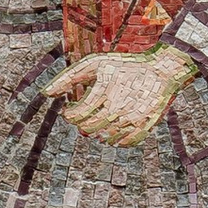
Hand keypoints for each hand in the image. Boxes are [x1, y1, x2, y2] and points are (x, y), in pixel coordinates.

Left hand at [47, 45, 195, 146]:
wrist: (161, 70)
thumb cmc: (124, 65)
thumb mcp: (95, 64)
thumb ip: (68, 77)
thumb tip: (45, 93)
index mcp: (103, 90)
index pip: (76, 116)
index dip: (70, 115)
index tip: (71, 110)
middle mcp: (117, 107)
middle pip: (88, 129)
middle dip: (82, 123)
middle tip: (85, 115)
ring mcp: (132, 119)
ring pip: (104, 138)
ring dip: (98, 131)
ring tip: (100, 118)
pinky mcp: (145, 126)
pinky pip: (124, 143)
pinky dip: (116, 139)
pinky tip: (114, 127)